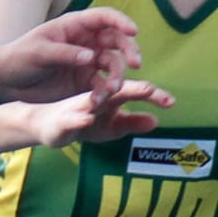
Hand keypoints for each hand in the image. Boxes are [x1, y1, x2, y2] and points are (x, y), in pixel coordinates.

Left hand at [0, 6, 141, 104]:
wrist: (7, 81)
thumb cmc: (19, 58)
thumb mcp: (39, 53)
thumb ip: (65, 53)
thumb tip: (91, 56)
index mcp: (74, 26)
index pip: (104, 18)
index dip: (121, 22)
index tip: (133, 31)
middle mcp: (86, 42)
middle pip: (116, 41)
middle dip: (129, 50)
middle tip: (135, 63)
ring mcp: (87, 62)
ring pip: (113, 65)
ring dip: (117, 76)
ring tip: (112, 89)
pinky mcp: (85, 81)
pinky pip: (102, 85)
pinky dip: (104, 93)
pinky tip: (98, 102)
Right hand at [31, 79, 173, 148]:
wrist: (47, 126)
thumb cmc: (83, 123)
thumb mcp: (110, 127)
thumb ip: (131, 123)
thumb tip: (156, 121)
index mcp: (111, 97)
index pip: (135, 93)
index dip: (153, 97)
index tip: (170, 102)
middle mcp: (96, 96)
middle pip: (116, 89)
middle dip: (133, 89)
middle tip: (149, 89)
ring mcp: (78, 106)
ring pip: (91, 99)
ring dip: (104, 97)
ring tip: (118, 94)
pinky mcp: (63, 119)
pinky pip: (71, 118)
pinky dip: (79, 118)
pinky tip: (87, 119)